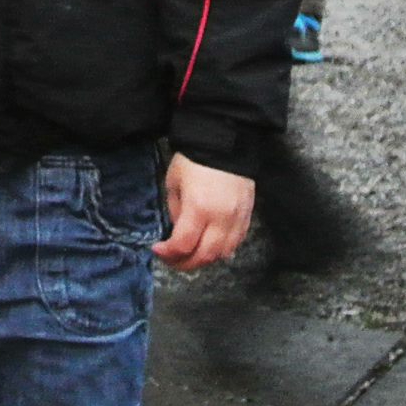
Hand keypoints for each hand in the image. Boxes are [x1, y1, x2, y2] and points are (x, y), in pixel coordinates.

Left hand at [153, 155, 255, 269]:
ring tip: (189, 254)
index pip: (183, 244)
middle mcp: (221, 219)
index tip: (157, 249)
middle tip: (171, 259)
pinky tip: (209, 246)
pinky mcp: (248, 216)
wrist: (225, 142)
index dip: (168, 253)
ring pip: (223, 253)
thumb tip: (178, 230)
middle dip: (184, 263)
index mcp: (199, 209)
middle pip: (204, 255)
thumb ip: (175, 209)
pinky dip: (222, 250)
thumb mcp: (174, 182)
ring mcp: (238, 219)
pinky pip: (236, 243)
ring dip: (204, 259)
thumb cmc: (193, 159)